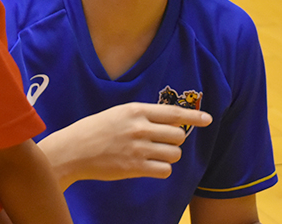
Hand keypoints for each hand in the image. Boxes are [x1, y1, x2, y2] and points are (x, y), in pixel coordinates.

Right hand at [38, 102, 212, 187]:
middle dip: (175, 140)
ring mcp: (138, 149)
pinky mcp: (135, 168)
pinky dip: (162, 169)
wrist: (73, 150)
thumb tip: (170, 121)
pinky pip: (164, 170)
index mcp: (135, 110)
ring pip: (174, 154)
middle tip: (163, 142)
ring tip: (153, 154)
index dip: (193, 117)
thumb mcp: (119, 113)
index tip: (208, 120)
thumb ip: (143, 116)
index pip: (173, 112)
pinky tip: (150, 166)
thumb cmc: (95, 130)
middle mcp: (139, 128)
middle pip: (178, 135)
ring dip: (169, 156)